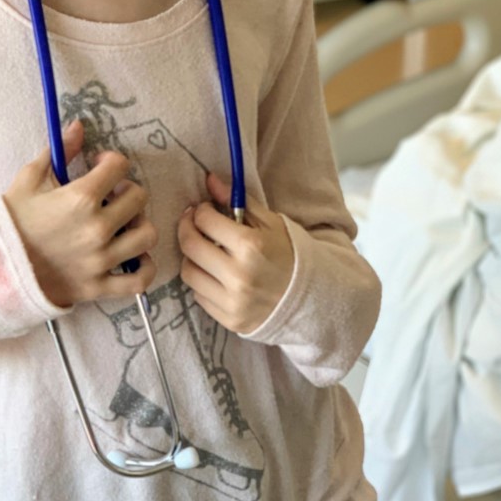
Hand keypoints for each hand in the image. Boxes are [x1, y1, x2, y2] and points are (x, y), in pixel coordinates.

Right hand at [3, 119, 157, 308]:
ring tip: (123, 224)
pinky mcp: (99, 287)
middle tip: (110, 194)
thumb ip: (59, 151)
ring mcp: (101, 260)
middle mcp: (97, 228)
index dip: (110, 161)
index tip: (98, 166)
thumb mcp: (29, 179)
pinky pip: (139, 281)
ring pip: (147, 236)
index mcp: (81, 198)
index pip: (119, 166)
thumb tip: (78, 126)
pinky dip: (144, 269)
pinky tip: (134, 257)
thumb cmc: (11, 221)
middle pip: (139, 198)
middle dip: (126, 190)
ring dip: (139, 225)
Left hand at [177, 172, 293, 334]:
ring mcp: (233, 301)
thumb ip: (238, 202)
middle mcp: (238, 275)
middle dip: (186, 228)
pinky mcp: (229, 320)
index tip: (204, 209)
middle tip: (193, 223)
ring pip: (189, 273)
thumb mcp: (271, 223)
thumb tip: (210, 180)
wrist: (313, 299)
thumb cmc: (292, 256)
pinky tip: (215, 274)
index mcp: (251, 246)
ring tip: (204, 250)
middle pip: (190, 246)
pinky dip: (202, 281)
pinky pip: (198, 296)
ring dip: (191, 257)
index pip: (205, 221)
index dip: (200, 210)